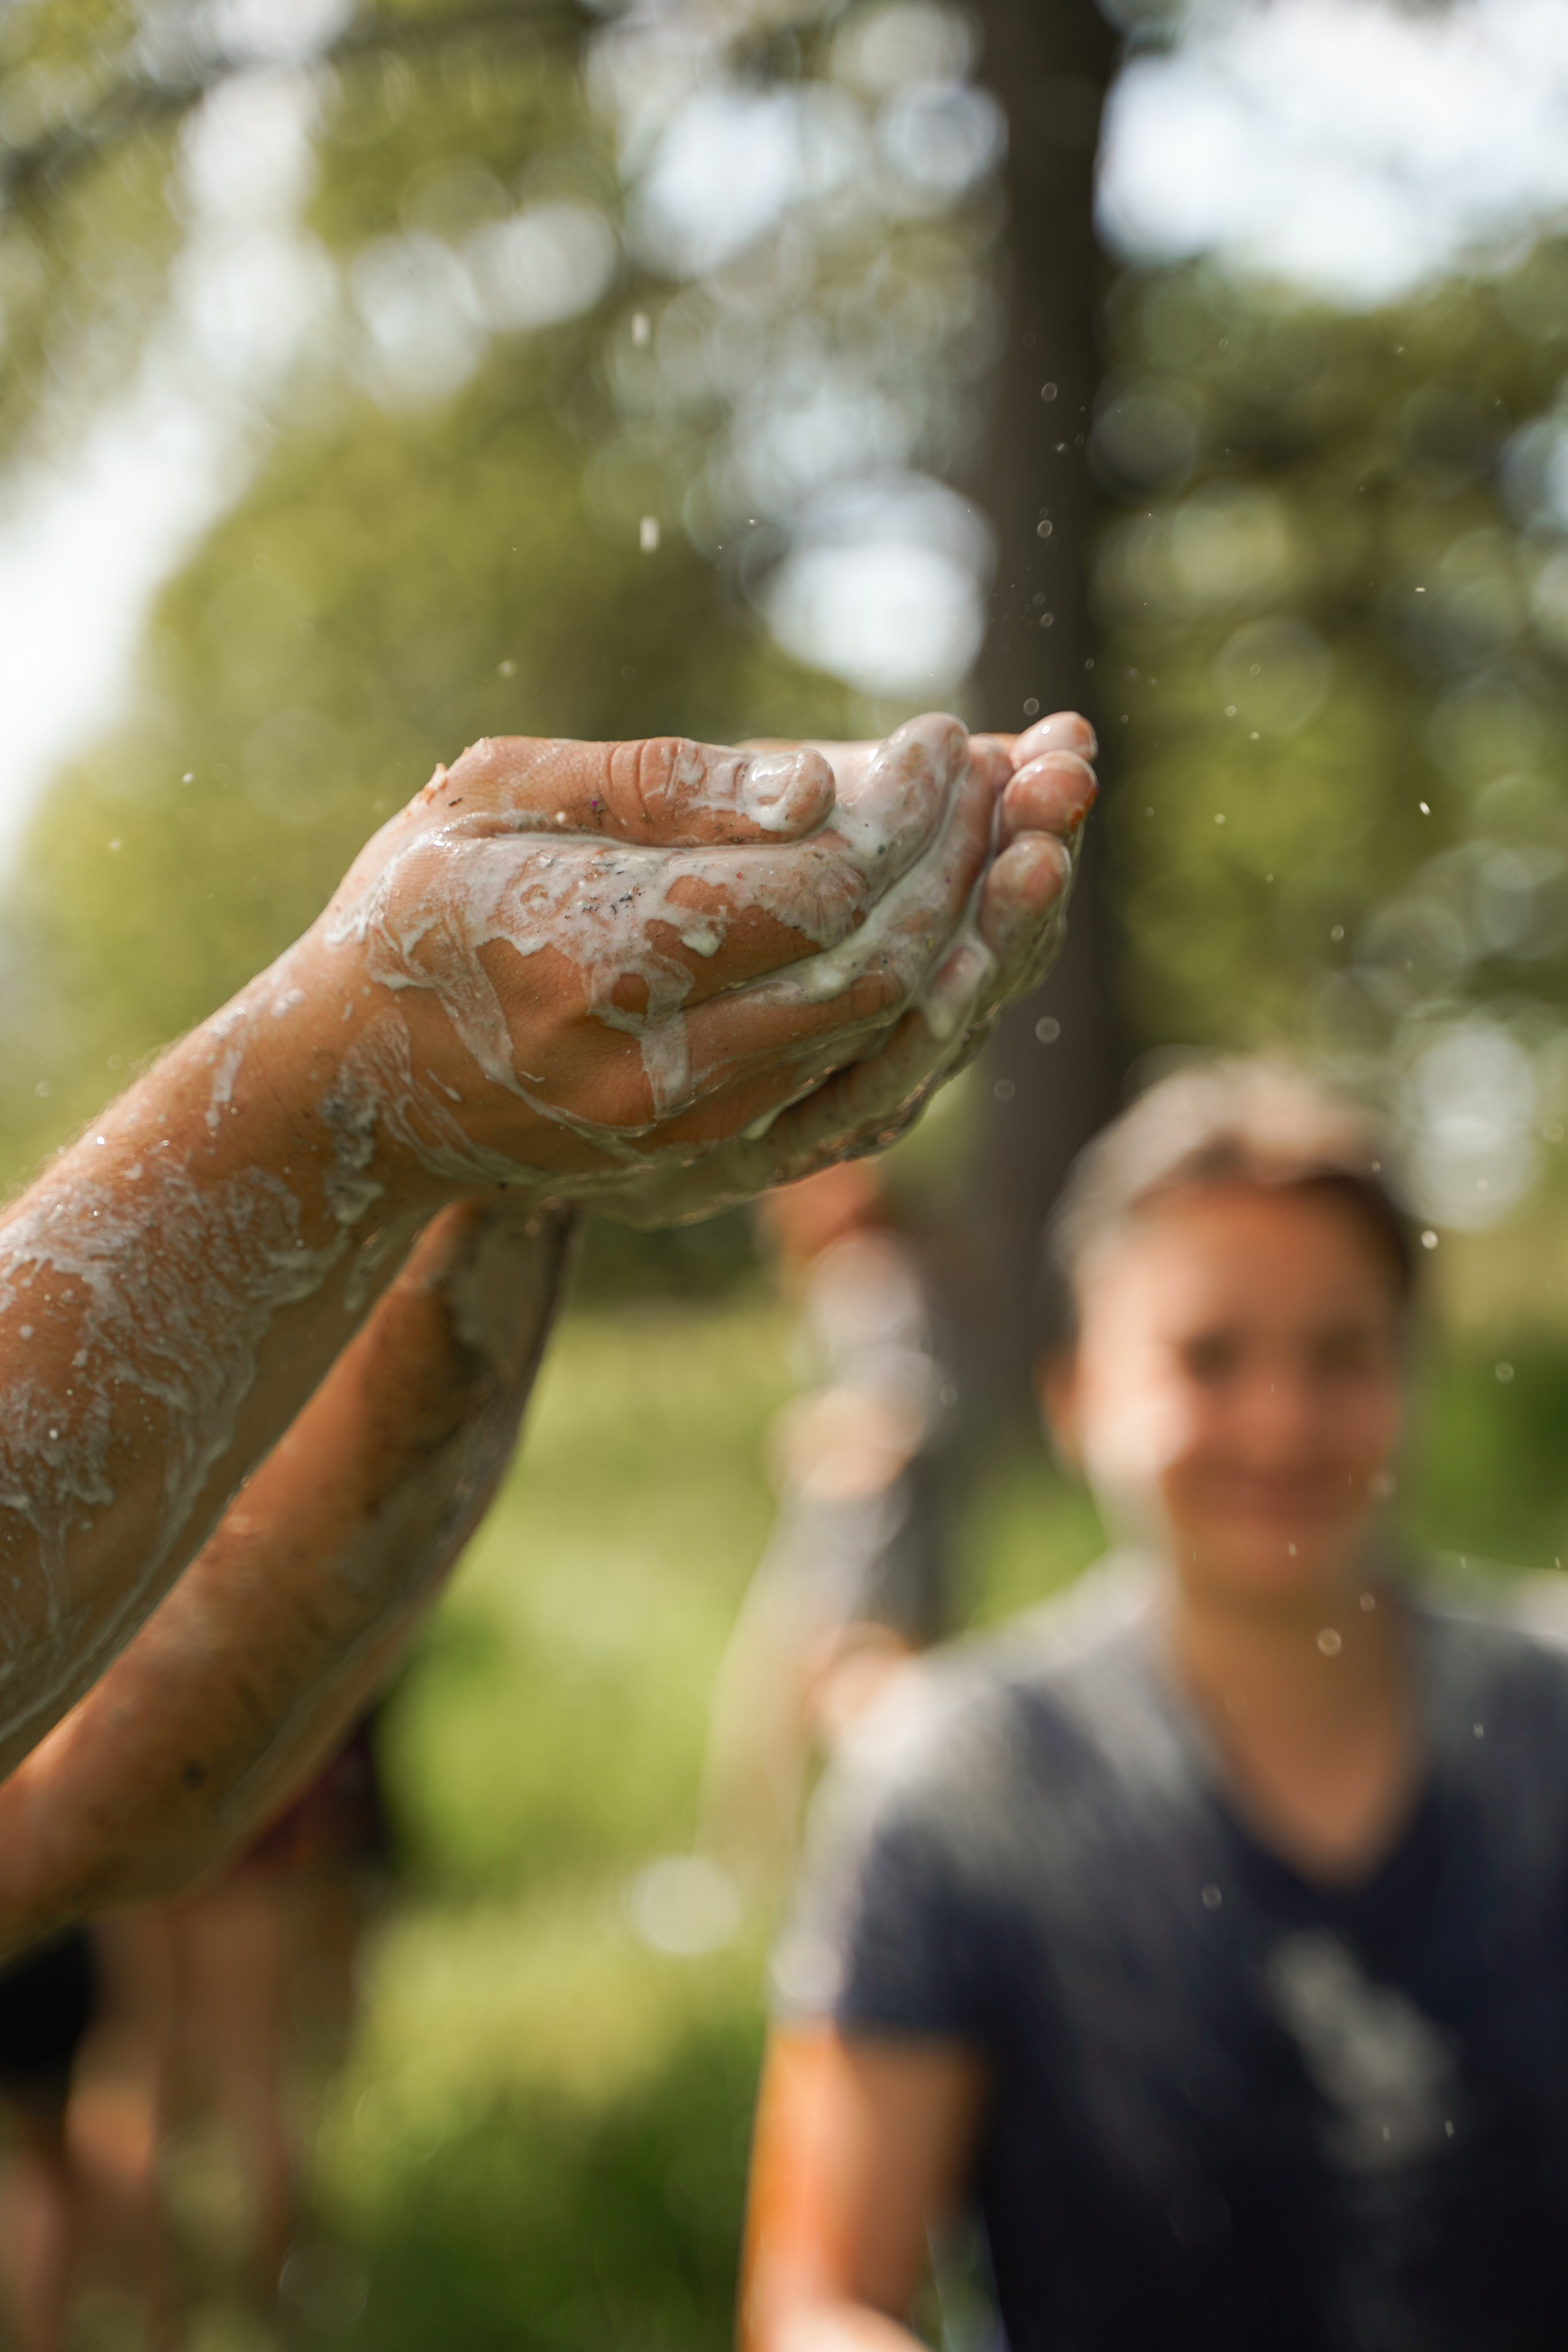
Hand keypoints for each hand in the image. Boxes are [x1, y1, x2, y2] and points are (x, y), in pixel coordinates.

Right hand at [278, 716, 1031, 1219]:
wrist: (353, 1098)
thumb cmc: (412, 916)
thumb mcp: (490, 800)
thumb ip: (655, 784)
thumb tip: (819, 784)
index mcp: (599, 961)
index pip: (817, 887)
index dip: (905, 809)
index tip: (939, 736)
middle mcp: (660, 1073)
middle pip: (878, 972)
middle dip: (969, 866)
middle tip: (1023, 776)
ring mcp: (692, 1143)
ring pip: (893, 1052)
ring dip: (984, 949)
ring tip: (1038, 849)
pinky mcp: (713, 1176)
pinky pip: (865, 1112)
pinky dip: (938, 1030)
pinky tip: (979, 954)